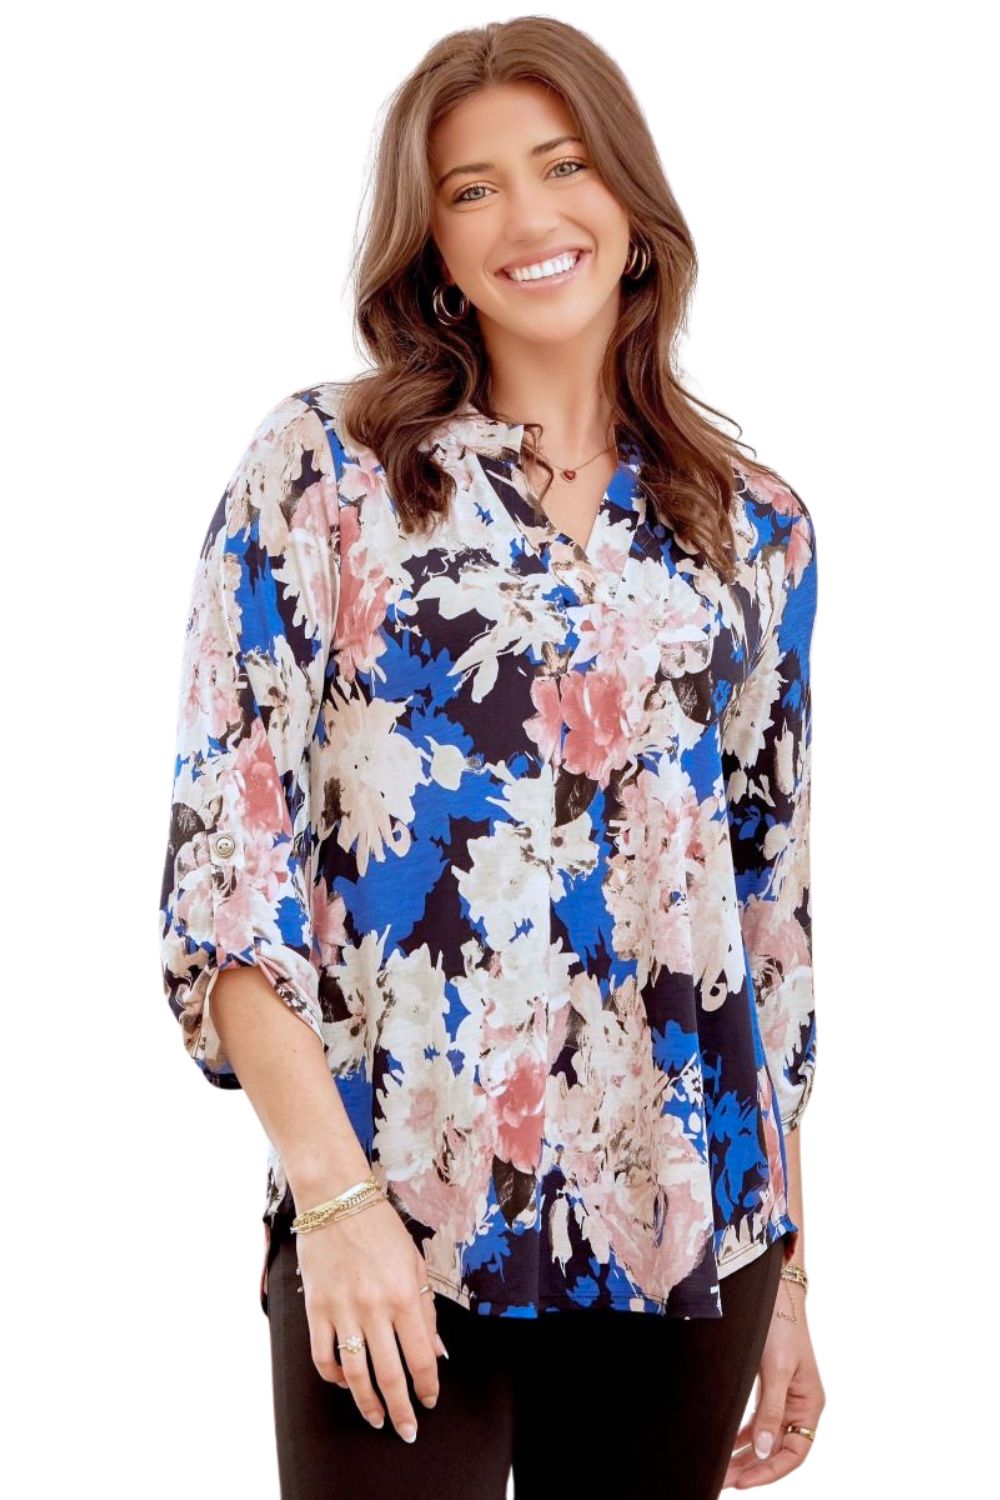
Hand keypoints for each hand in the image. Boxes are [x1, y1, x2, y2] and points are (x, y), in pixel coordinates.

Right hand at [295, 1197, 447, 1443]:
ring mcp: (342, 1311)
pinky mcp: (316, 1309)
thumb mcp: (414, 1263)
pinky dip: (334, 1377)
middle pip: (390, 1375)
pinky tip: (346, 1382)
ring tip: (376, 1419)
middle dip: (401, 1409)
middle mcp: (374, 1309)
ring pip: (355, 1374)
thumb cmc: (380, 1228)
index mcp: (404, 1296)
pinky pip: (323, 1356)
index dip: (428, 1386)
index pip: (421, 1357)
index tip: (430, 1400)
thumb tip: (435, 1352)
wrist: (336, 1200)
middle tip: (406, 1429)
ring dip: (367, 1403)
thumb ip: (426, 1310)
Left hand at [723, 1278, 824, 1487]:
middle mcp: (799, 1406)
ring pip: (765, 1438)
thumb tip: (762, 1450)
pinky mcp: (769, 1386)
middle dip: (752, 1467)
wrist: (774, 1291)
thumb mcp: (775, 1369)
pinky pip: (758, 1421)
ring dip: (744, 1454)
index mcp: (809, 1405)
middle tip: (722, 1481)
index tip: (744, 1482)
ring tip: (720, 1469)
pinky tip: (726, 1444)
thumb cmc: (780, 1326)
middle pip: (777, 1450)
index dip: (770, 1471)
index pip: (794, 1453)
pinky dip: (743, 1434)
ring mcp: (784, 1397)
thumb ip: (769, 1411)